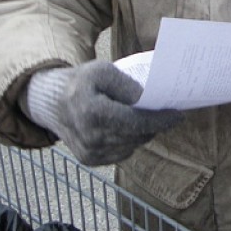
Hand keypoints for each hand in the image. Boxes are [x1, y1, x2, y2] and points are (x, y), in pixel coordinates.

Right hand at [23, 60, 183, 165]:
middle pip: (137, 135)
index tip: (178, 114)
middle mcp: (91, 138)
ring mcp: (90, 152)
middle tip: (169, 112)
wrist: (52, 103)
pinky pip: (122, 152)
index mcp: (93, 114)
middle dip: (155, 125)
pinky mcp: (90, 159)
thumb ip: (126, 84)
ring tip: (152, 118)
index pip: (136, 122)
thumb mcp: (103, 70)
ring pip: (132, 145)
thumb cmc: (80, 82)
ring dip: (144, 133)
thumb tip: (146, 99)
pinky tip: (133, 127)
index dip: (160, 120)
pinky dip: (131, 140)